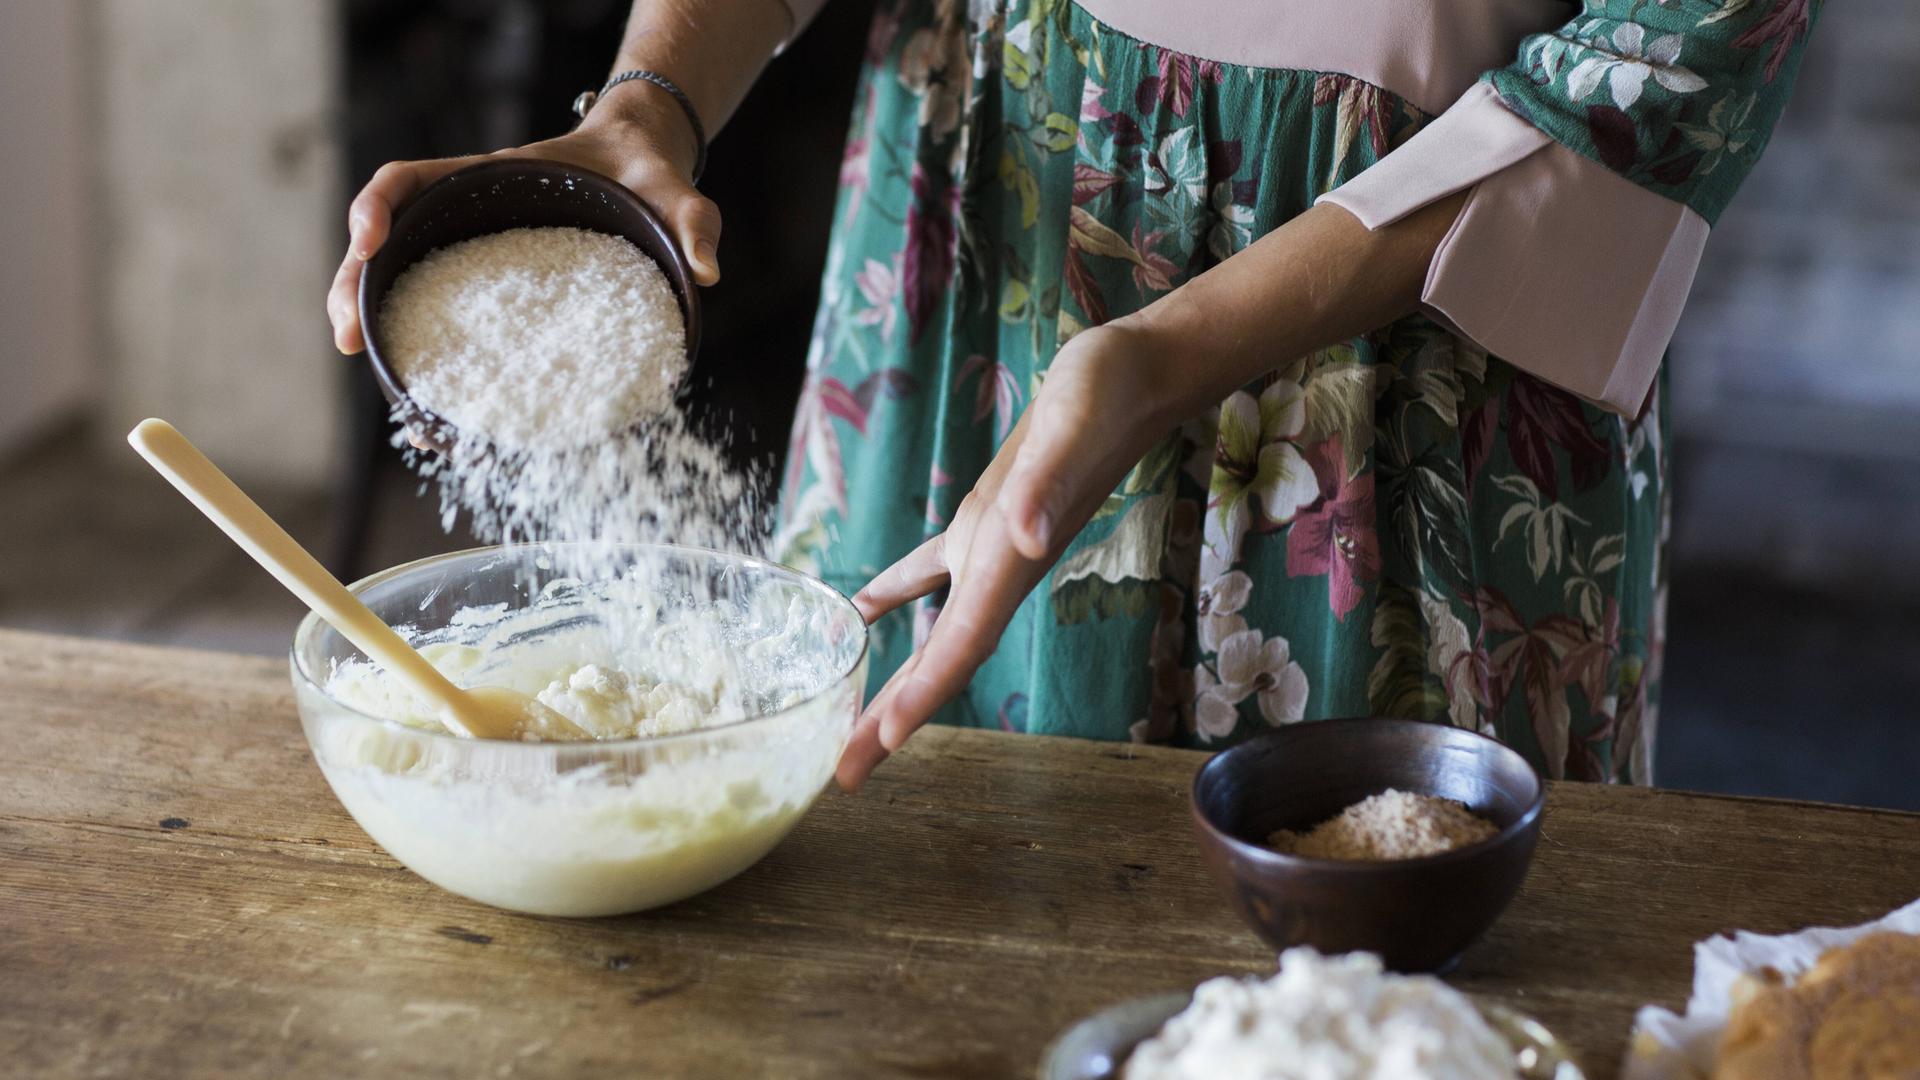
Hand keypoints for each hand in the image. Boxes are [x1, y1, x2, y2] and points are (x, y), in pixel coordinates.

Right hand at [325, 102, 721, 355]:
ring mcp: (469, 250)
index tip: (368, 240)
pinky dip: (418, 341)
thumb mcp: (674, 191)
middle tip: (348, 334)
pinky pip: (438, 309)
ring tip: (362, 362)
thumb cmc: (649, 174)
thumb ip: (694, 221)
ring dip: (369, 315)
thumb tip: (710, 272)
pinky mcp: (485, 285)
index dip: (380, 206)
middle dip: (354, 282)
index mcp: (492, 178)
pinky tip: (417, 385)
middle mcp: (467, 212)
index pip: (412, 179)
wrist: (646, 173)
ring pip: (397, 278)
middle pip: (384, 240)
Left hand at [837, 324, 1177, 789]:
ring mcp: (993, 547)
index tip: (879, 746)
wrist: (1139, 372)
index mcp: (1012, 560)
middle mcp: (1000, 569)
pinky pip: (933, 570)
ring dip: (898, 678)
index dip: (922, 697)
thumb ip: (1050, 485)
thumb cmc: (1109, 395)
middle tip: (846, 774)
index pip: (961, 645)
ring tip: (857, 727)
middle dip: (895, 719)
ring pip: (936, 631)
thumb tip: (1023, 533)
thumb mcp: (1075, 429)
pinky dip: (896, 596)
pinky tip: (864, 612)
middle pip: (943, 662)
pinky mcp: (986, 516)